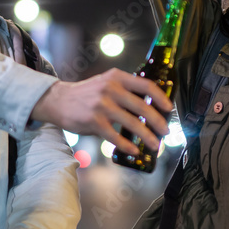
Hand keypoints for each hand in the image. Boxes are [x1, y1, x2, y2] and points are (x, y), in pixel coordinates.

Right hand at [30, 68, 171, 153]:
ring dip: (147, 137)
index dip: (161, 98)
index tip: (169, 109)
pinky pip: (115, 137)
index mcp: (117, 77)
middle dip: (158, 122)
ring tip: (155, 145)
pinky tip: (134, 151)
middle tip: (166, 131)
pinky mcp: (93, 122)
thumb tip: (150, 104)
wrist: (58, 100)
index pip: (146, 85)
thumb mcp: (106, 82)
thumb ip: (125, 89)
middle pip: (143, 107)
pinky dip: (127, 146)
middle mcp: (111, 89)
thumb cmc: (87, 93)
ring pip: (132, 124)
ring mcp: (102, 106)